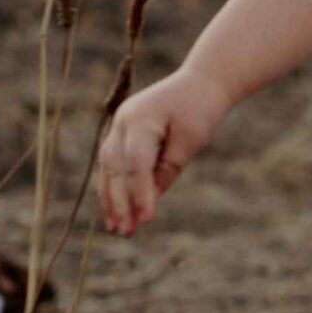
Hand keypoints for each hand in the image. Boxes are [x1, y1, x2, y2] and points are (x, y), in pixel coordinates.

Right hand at [99, 66, 233, 236]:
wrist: (203, 80)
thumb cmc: (200, 108)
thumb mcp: (190, 140)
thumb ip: (168, 168)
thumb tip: (150, 198)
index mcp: (140, 119)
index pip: (136, 164)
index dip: (140, 193)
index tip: (147, 220)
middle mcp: (123, 121)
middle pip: (115, 167)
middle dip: (119, 202)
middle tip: (125, 232)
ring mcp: (120, 124)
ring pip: (108, 166)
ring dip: (111, 197)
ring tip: (117, 227)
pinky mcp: (125, 131)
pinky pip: (115, 162)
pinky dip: (116, 184)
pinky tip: (118, 208)